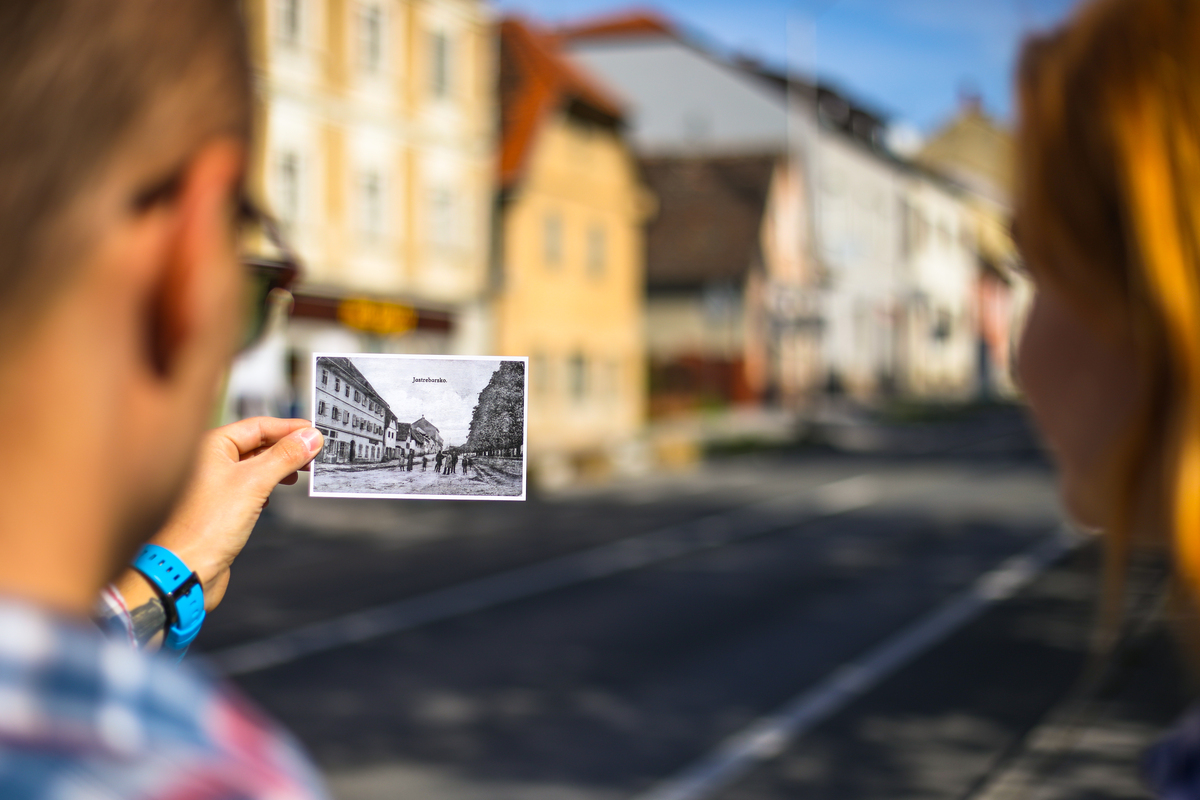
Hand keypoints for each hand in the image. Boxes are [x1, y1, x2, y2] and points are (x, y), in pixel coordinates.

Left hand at [134, 417, 322, 610]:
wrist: (186, 569)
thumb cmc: (207, 526)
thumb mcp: (254, 483)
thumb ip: (285, 456)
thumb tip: (311, 437)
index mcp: (211, 446)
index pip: (258, 426)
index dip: (289, 428)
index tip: (315, 432)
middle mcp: (210, 460)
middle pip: (257, 444)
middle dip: (287, 448)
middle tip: (315, 453)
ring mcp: (215, 483)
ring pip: (255, 465)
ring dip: (280, 467)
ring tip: (301, 472)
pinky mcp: (221, 505)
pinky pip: (250, 486)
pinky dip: (268, 485)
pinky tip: (275, 493)